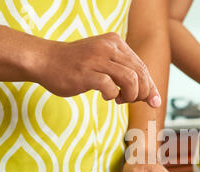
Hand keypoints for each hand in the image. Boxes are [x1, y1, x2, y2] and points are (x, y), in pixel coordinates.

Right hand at [33, 32, 160, 106]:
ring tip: (119, 99)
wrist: (45, 60)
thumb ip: (125, 73)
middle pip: (140, 73)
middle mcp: (108, 47)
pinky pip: (110, 87)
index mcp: (115, 42)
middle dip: (144, 92)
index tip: (154, 101)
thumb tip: (150, 95)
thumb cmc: (77, 66)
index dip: (151, 86)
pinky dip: (112, 95)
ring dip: (130, 95)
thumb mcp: (104, 62)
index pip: (142, 66)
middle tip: (135, 101)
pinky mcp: (86, 73)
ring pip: (131, 79)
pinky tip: (107, 96)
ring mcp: (97, 59)